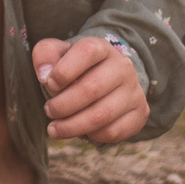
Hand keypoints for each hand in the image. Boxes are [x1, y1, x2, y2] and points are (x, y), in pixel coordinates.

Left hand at [31, 35, 148, 144]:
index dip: (64, 71)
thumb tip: (45, 75)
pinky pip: (114, 131)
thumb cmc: (73, 67)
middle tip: (49, 111)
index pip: (87, 52)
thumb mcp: (55, 53)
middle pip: (91, 89)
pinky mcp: (140, 112)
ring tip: (55, 128)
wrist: (104, 78)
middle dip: (62, 105)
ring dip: (72, 126)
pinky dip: (92, 135)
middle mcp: (122, 66)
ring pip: (102, 115)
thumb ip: (44, 55)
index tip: (49, 83)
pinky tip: (80, 131)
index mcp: (101, 47)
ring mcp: (134, 90)